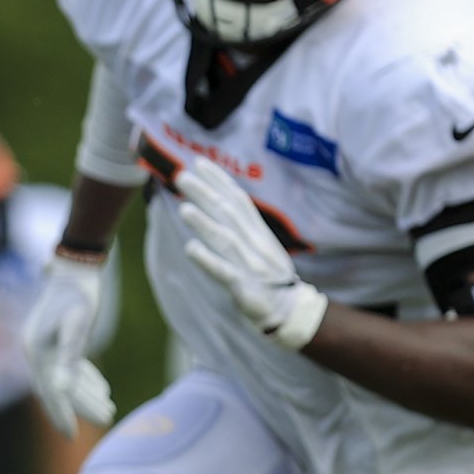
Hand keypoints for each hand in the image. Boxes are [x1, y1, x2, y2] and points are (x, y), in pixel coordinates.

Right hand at [20, 251, 116, 434]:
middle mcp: (36, 351)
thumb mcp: (77, 326)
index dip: (61, 415)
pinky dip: (85, 378)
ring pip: (66, 378)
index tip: (73, 436)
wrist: (75, 266)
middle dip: (82, 406)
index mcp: (36, 351)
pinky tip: (102, 388)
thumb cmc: (78, 295)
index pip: (49, 391)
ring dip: (87, 394)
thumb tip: (62, 390)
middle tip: (108, 419)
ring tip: (110, 408)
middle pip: (59, 387)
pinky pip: (70, 365)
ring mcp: (45, 345)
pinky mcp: (58, 338)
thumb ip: (69, 358)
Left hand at [173, 158, 325, 349]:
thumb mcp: (258, 244)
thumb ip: (239, 225)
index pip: (237, 200)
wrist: (291, 310)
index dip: (219, 180)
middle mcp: (254, 244)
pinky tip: (191, 249)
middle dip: (205, 193)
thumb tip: (215, 200)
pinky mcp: (245, 288)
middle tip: (182, 176)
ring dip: (205, 224)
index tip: (199, 163)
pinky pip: (225, 273)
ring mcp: (250, 265)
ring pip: (225, 240)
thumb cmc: (268, 276)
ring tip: (183, 209)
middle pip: (228, 214)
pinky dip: (208, 260)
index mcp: (257, 232)